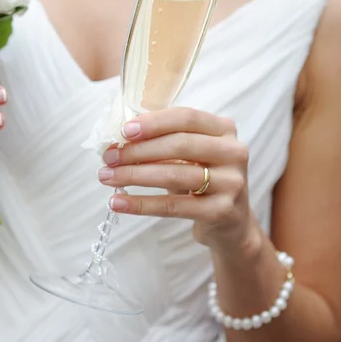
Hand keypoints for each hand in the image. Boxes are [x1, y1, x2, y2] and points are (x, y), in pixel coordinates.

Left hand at [97, 107, 251, 250]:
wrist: (231, 224)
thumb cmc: (203, 179)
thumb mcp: (192, 154)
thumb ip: (165, 140)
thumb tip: (119, 139)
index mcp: (224, 130)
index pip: (187, 118)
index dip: (154, 123)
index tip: (124, 131)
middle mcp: (233, 152)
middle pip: (180, 145)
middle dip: (139, 150)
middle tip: (109, 157)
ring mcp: (231, 183)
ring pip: (174, 174)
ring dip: (134, 175)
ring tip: (107, 177)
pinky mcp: (221, 212)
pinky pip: (172, 206)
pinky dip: (141, 203)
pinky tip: (118, 202)